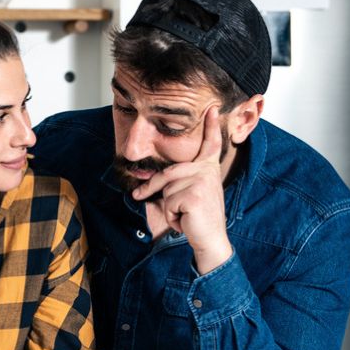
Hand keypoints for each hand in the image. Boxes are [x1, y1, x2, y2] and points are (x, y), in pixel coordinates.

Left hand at [131, 106, 232, 273]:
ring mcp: (202, 181)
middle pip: (167, 172)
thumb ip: (177, 180)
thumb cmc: (197, 218)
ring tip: (185, 214)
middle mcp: (207, 172)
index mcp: (208, 169)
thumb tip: (149, 178)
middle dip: (150, 188)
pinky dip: (171, 215)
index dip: (211, 126)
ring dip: (168, 207)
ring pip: (166, 188)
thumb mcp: (187, 194)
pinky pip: (168, 201)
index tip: (212, 108)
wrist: (210, 241)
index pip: (210, 144)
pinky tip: (186, 220)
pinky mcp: (194, 194)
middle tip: (137, 197)